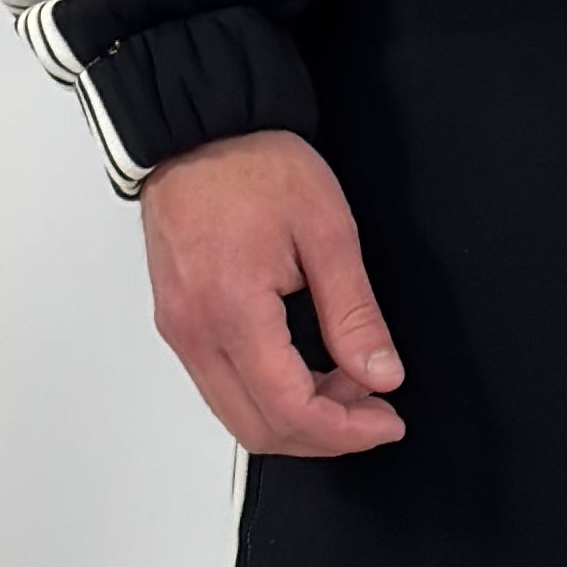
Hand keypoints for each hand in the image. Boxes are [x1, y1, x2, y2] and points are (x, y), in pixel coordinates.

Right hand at [137, 129, 407, 458]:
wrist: (199, 130)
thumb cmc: (254, 164)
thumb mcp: (327, 231)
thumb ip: (354, 313)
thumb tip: (380, 374)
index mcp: (232, 310)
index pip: (291, 409)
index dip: (347, 431)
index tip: (387, 422)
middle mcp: (195, 331)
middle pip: (259, 430)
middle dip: (324, 436)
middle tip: (374, 410)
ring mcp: (181, 331)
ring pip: (238, 416)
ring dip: (297, 418)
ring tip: (347, 385)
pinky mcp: (179, 324)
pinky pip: (222, 387)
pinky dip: (269, 396)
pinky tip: (308, 369)